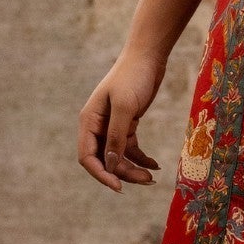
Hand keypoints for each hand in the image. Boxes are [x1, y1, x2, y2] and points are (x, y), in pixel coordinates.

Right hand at [78, 48, 166, 192]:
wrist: (148, 57)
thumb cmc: (133, 77)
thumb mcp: (125, 106)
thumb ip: (117, 136)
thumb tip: (111, 165)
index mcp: (89, 121)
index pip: (88, 156)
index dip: (101, 174)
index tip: (119, 187)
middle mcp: (97, 126)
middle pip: (105, 159)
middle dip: (122, 173)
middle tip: (146, 181)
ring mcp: (112, 126)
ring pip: (119, 156)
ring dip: (133, 168)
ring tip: (152, 177)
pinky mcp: (128, 123)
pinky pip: (131, 148)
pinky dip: (141, 158)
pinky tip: (155, 165)